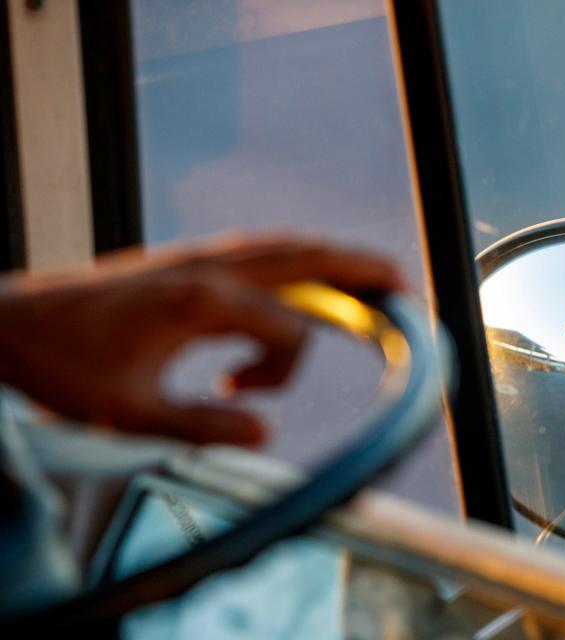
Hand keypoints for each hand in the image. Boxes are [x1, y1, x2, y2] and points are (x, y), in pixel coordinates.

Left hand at [0, 235, 405, 445]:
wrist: (11, 322)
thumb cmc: (62, 366)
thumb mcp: (128, 411)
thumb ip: (202, 426)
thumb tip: (266, 433)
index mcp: (203, 299)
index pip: (287, 327)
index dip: (283, 369)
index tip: (242, 397)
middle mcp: (210, 267)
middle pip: (307, 256)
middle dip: (361, 268)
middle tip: (403, 284)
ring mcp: (199, 257)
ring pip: (286, 247)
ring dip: (332, 259)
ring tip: (370, 275)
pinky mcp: (188, 260)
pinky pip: (260, 252)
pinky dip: (296, 261)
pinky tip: (303, 278)